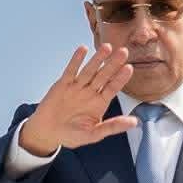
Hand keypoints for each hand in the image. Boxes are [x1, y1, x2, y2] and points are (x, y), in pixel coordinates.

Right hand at [18, 45, 137, 154]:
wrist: (47, 133)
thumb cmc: (71, 135)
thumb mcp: (93, 134)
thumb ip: (113, 127)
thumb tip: (135, 122)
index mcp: (99, 103)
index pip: (112, 88)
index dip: (120, 78)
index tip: (129, 68)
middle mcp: (90, 92)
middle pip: (103, 75)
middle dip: (113, 64)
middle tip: (124, 51)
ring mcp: (77, 87)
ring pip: (89, 70)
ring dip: (97, 59)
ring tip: (107, 47)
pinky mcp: (63, 84)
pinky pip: (71, 71)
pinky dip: (76, 60)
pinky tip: (83, 49)